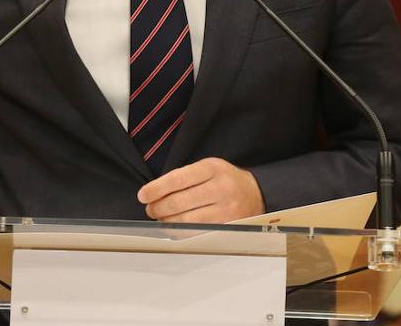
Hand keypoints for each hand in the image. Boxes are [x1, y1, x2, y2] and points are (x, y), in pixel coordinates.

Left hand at [137, 157, 264, 222]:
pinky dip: (180, 232)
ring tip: (161, 218)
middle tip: (151, 208)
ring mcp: (225, 210)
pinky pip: (196, 233)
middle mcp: (220, 189)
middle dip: (158, 207)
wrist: (257, 194)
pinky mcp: (226, 228)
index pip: (177, 179)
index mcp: (212, 168)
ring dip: (166, 221)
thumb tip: (154, 193)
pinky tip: (174, 227)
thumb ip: (184, 177)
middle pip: (178, 202)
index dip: (156, 189)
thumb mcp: (208, 168)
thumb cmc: (226, 180)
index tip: (143, 195)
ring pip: (185, 221)